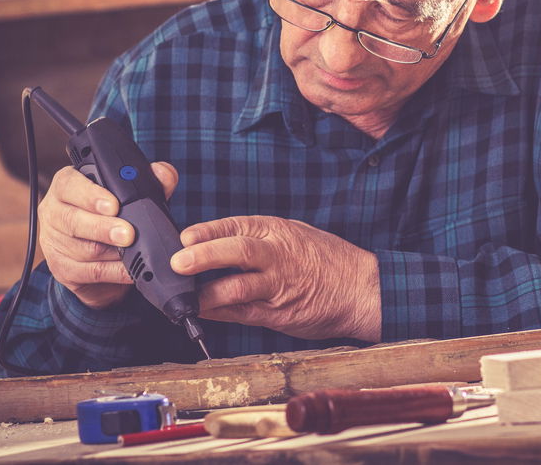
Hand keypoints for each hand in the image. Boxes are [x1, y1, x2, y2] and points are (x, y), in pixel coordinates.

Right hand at [37, 161, 177, 308]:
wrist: (97, 252)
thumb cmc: (113, 215)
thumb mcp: (129, 194)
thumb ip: (149, 181)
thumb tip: (163, 173)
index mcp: (67, 187)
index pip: (69, 185)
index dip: (90, 194)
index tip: (114, 204)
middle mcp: (55, 213)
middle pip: (73, 220)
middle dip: (103, 228)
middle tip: (128, 233)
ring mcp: (54, 243)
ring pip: (82, 249)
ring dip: (111, 253)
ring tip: (132, 251)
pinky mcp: (62, 270)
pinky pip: (88, 272)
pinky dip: (113, 272)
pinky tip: (129, 270)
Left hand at [170, 216, 380, 341]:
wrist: (361, 288)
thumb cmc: (328, 260)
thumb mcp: (296, 235)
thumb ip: (261, 237)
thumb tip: (220, 241)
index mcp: (278, 231)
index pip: (236, 226)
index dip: (207, 231)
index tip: (184, 237)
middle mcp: (277, 255)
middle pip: (236, 251)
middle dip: (204, 256)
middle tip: (179, 262)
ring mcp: (279, 285)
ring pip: (238, 287)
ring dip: (208, 293)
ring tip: (185, 298)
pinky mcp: (280, 312)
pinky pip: (244, 313)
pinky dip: (221, 313)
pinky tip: (203, 312)